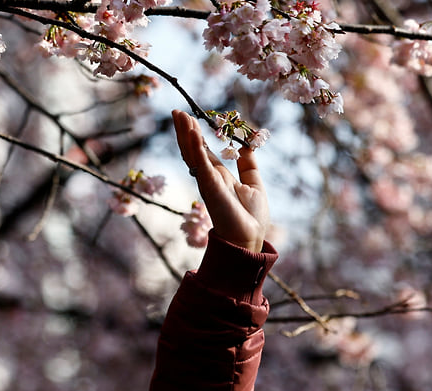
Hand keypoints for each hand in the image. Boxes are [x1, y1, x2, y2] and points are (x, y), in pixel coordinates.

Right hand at [172, 110, 269, 253]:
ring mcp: (207, 181)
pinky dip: (196, 147)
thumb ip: (248, 165)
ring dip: (185, 134)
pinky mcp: (210, 186)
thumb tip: (248, 145)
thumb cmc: (251, 218)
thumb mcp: (254, 183)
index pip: (204, 151)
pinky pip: (201, 163)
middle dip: (185, 130)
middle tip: (177, 111)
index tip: (191, 118)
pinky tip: (193, 132)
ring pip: (192, 153)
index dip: (196, 135)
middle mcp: (209, 177)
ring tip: (179, 115)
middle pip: (192, 149)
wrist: (249, 239)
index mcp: (219, 176)